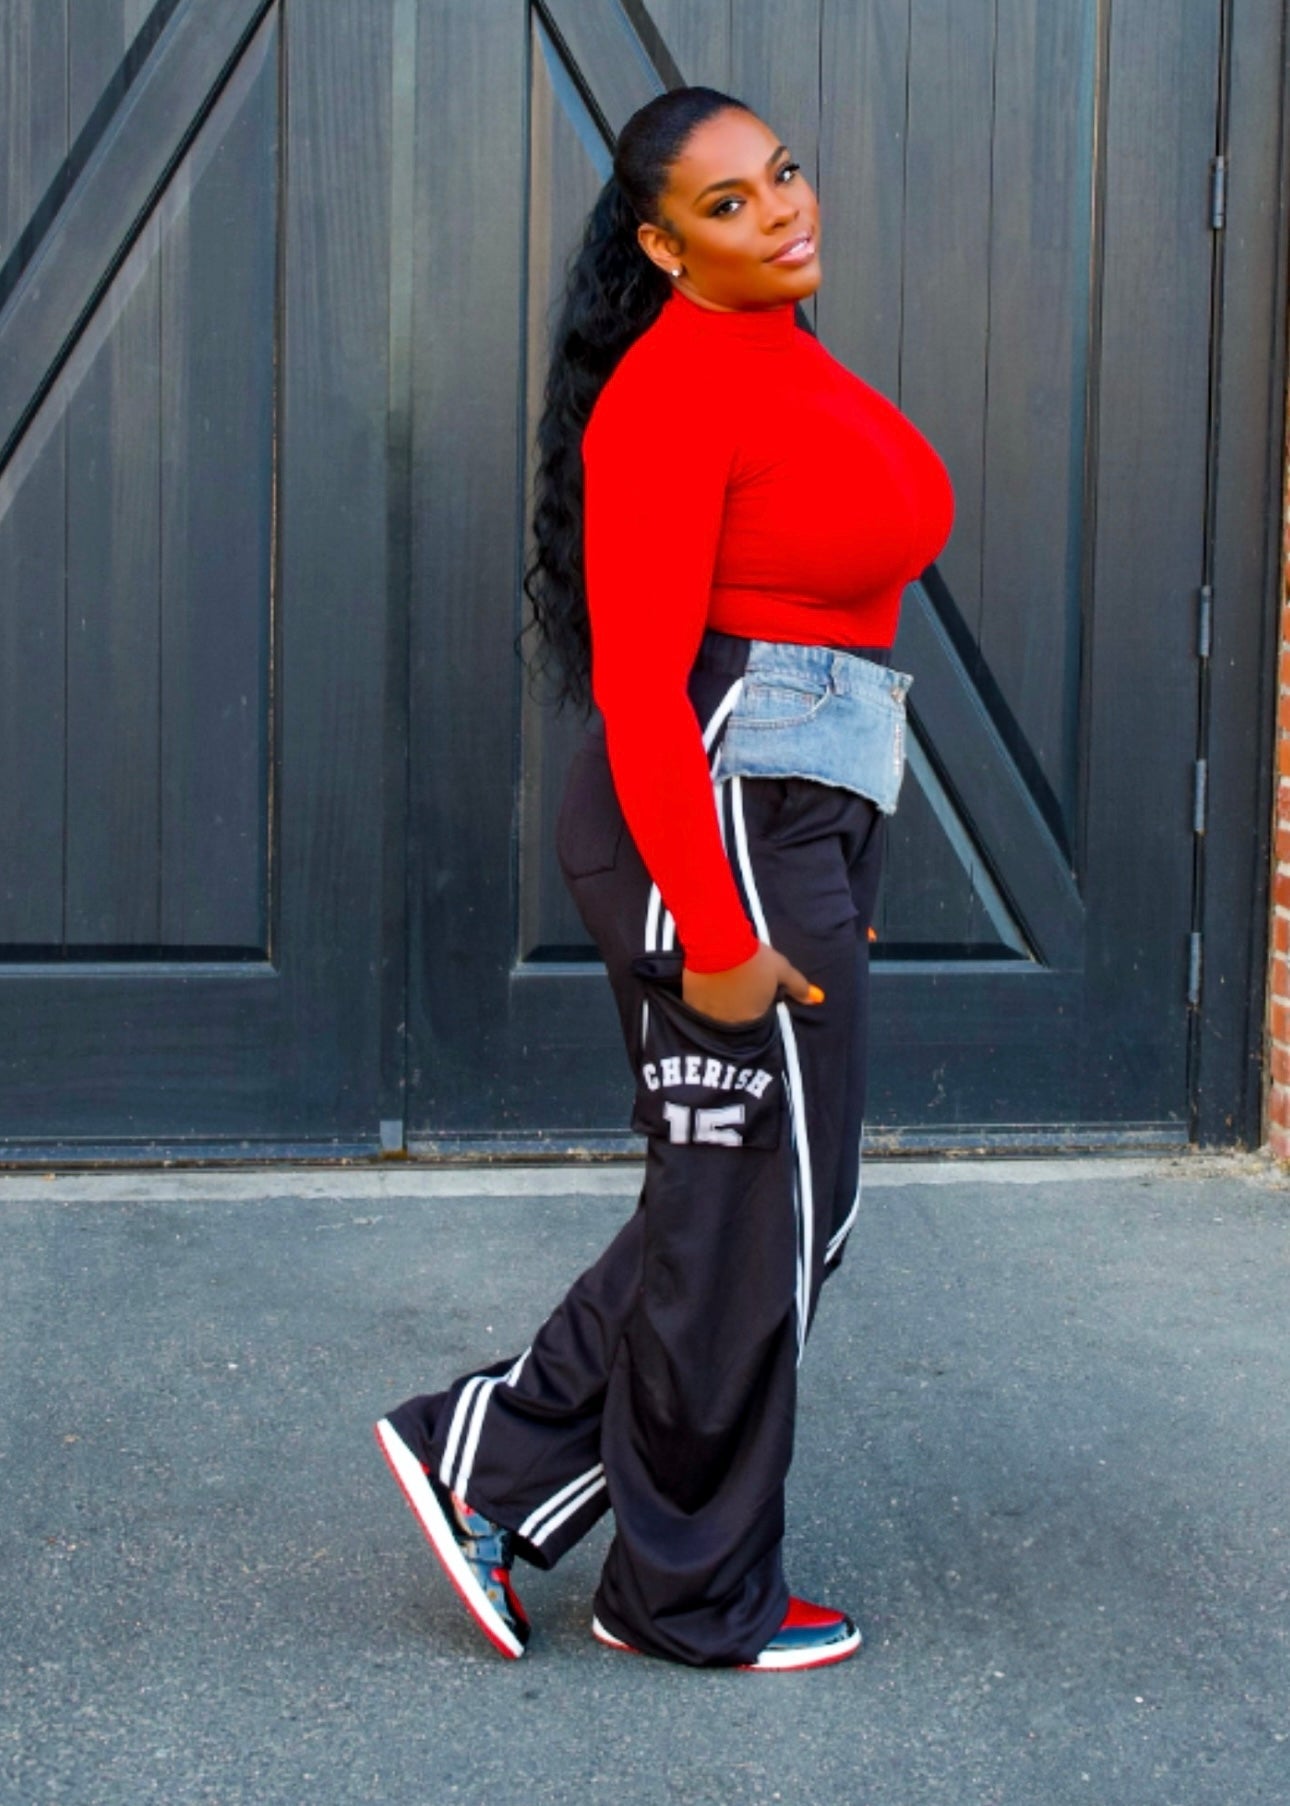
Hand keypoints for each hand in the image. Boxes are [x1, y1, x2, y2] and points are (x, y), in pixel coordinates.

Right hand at [682, 942, 823, 1024]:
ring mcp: (707, 1015)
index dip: (756, 1009)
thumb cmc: (754, 958)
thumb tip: (818, 1000)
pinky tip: (706, 989)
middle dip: (737, 1011)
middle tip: (736, 991)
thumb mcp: (781, 969)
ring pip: (715, 1019)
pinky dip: (703, 1003)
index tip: (754, 994)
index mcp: (753, 1018)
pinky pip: (698, 1010)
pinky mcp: (689, 1003)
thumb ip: (798, 986)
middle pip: (734, 1024)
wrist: (717, 943)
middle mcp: (729, 1023)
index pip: (756, 1024)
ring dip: (719, 1009)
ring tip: (721, 989)